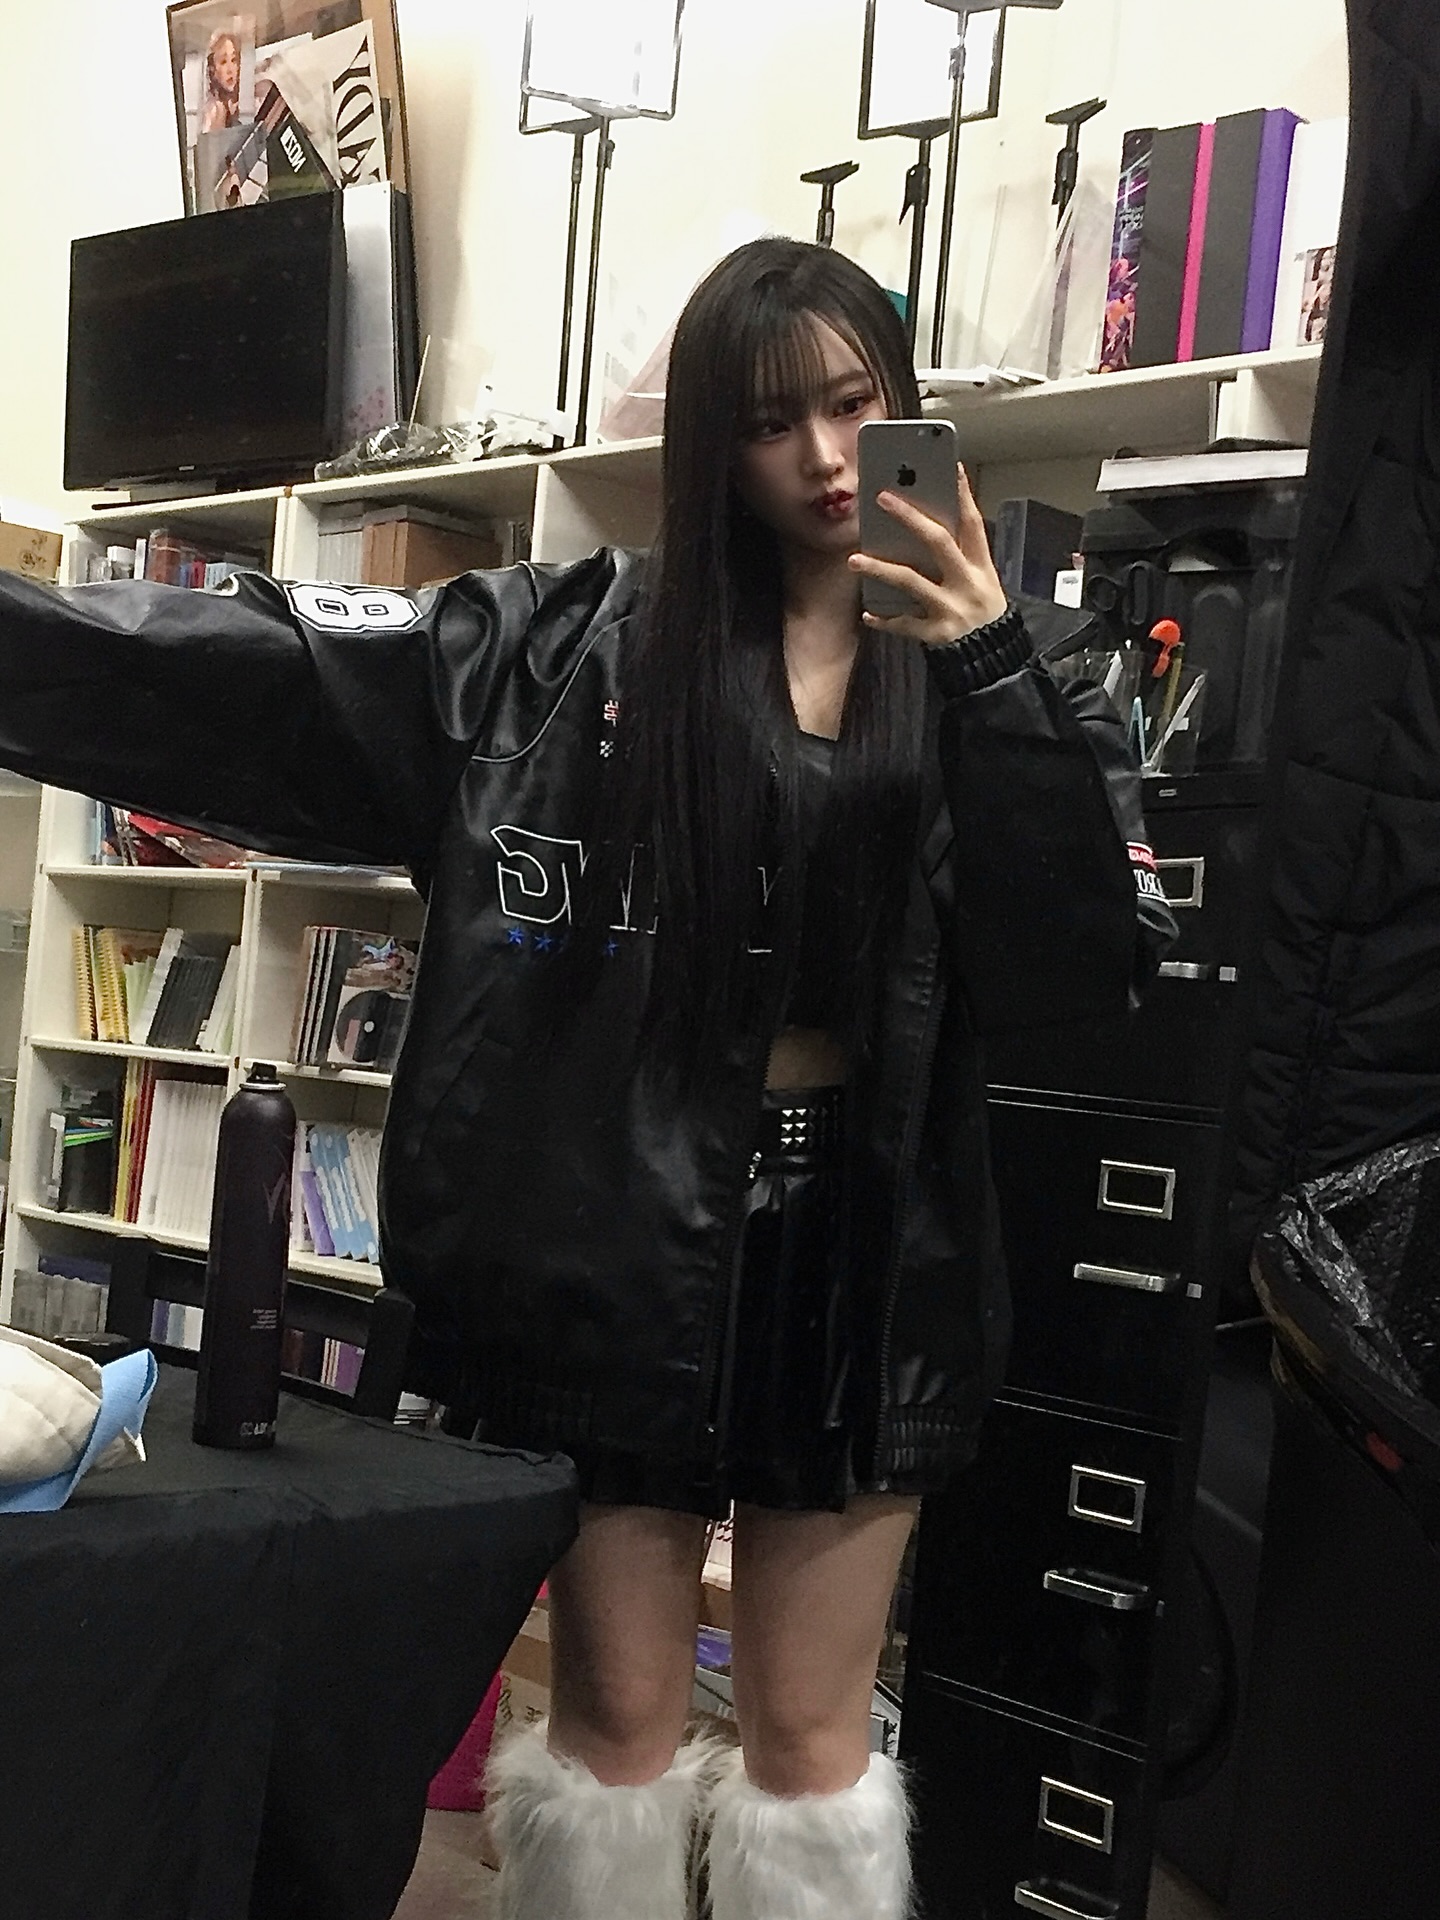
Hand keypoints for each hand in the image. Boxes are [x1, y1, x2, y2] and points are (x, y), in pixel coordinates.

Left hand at [848, 464, 1008, 645]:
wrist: (994, 657)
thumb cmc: (983, 613)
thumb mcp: (982, 582)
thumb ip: (959, 559)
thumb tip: (921, 528)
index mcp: (982, 567)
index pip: (973, 524)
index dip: (963, 496)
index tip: (952, 469)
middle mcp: (968, 584)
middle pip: (939, 542)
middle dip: (910, 518)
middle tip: (883, 498)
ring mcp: (952, 609)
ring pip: (911, 582)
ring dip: (880, 569)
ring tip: (854, 560)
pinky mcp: (938, 634)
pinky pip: (905, 624)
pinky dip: (885, 620)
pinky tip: (868, 614)